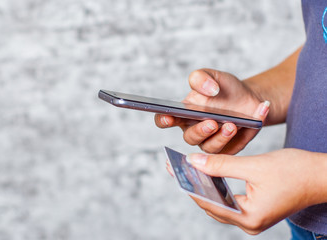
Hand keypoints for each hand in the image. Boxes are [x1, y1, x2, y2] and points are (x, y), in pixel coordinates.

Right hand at [155, 69, 269, 154]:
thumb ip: (201, 78)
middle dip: (200, 131)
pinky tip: (252, 121)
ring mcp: (210, 142)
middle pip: (189, 138)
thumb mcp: (212, 75)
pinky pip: (232, 148)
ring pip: (209, 147)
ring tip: (232, 125)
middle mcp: (194, 130)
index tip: (168, 117)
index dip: (163, 120)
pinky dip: (243, 136)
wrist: (249, 98)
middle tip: (211, 122)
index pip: (165, 119)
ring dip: (220, 137)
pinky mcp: (228, 149)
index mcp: (184, 113)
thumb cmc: (225, 88)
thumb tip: (207, 90)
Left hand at [184, 149, 326, 234]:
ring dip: (204, 185)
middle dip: (193, 185)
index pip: (207, 202)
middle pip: (211, 204)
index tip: (172, 170)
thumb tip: (193, 162)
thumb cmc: (295, 171)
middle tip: (176, 168)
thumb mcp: (254, 166)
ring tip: (187, 169)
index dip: (188, 184)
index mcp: (248, 217)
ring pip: (218, 202)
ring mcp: (252, 218)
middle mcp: (249, 223)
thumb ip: (221, 165)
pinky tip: (207, 174)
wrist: (322, 175)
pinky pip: (229, 200)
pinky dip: (217, 187)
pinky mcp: (255, 210)